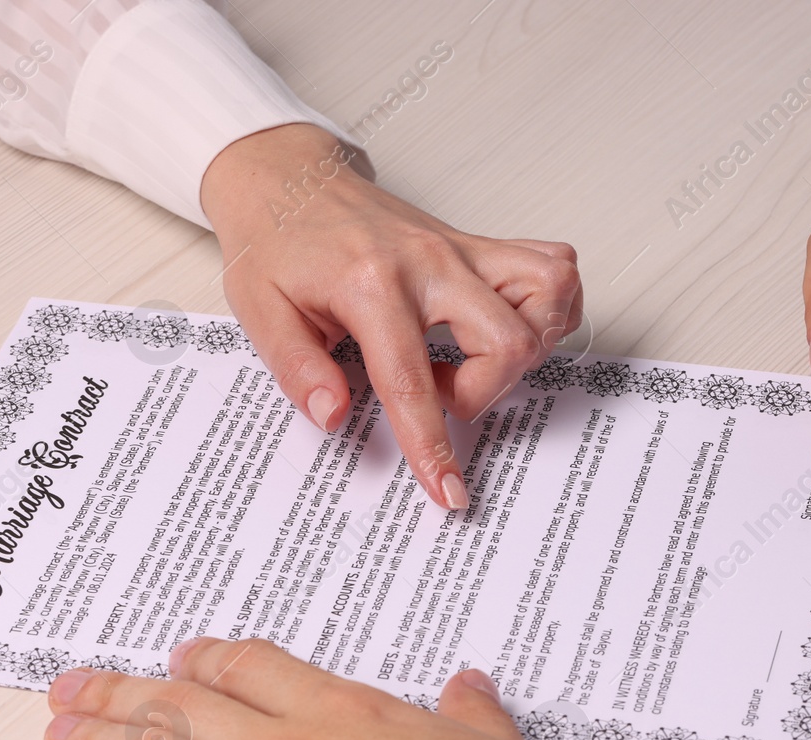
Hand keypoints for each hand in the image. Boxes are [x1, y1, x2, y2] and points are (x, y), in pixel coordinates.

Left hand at [201, 123, 582, 509]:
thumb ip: (298, 368)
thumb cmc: (275, 241)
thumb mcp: (259, 310)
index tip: (447, 491)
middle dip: (483, 394)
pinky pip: (552, 265)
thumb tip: (334, 416)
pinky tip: (505, 327)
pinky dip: (548, 305)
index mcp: (370, 283)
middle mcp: (430, 261)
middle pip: (508, 342)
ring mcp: (462, 248)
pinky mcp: (478, 244)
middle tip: (437, 392)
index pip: (412, 381)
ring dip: (526, 347)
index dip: (432, 446)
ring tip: (473, 360)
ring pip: (550, 293)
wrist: (286, 177)